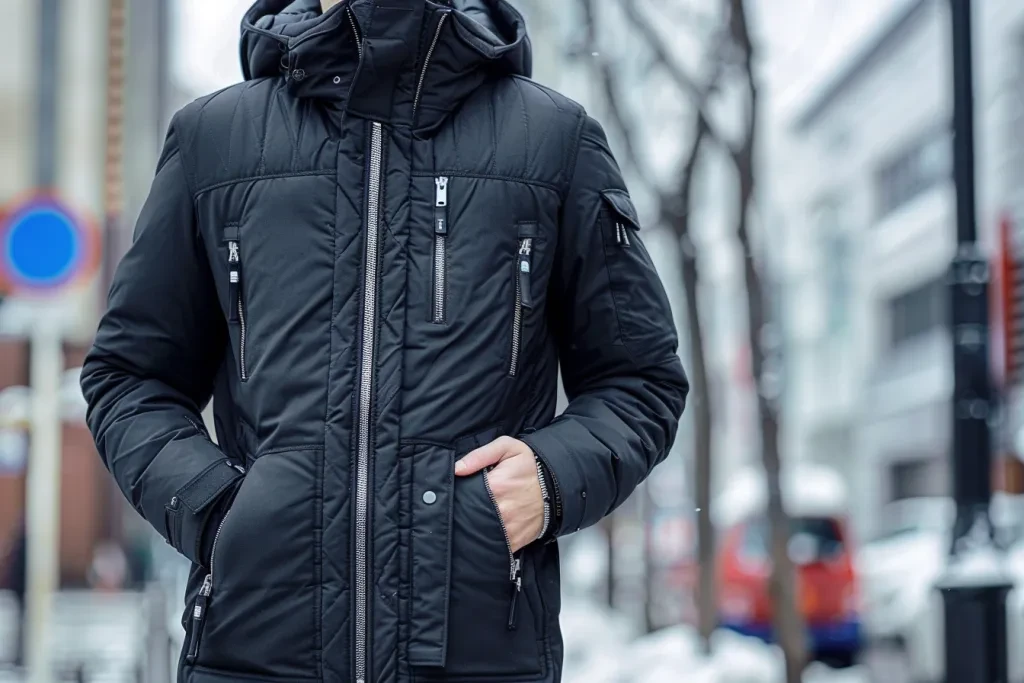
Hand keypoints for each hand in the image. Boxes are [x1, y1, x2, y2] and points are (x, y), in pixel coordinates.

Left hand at [456, 437, 542, 552]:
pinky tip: (484, 532)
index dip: (456, 495)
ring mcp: (508, 528)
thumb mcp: (508, 448)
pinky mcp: (514, 541)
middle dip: (462, 512)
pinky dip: (485, 542)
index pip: (464, 495)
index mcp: (495, 486)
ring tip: (471, 519)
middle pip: (468, 516)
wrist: (557, 487)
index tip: (454, 494)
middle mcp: (501, 510)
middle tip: (459, 507)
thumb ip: (480, 455)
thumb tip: (457, 469)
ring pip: (479, 534)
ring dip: (472, 528)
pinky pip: (494, 547)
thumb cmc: (530, 467)